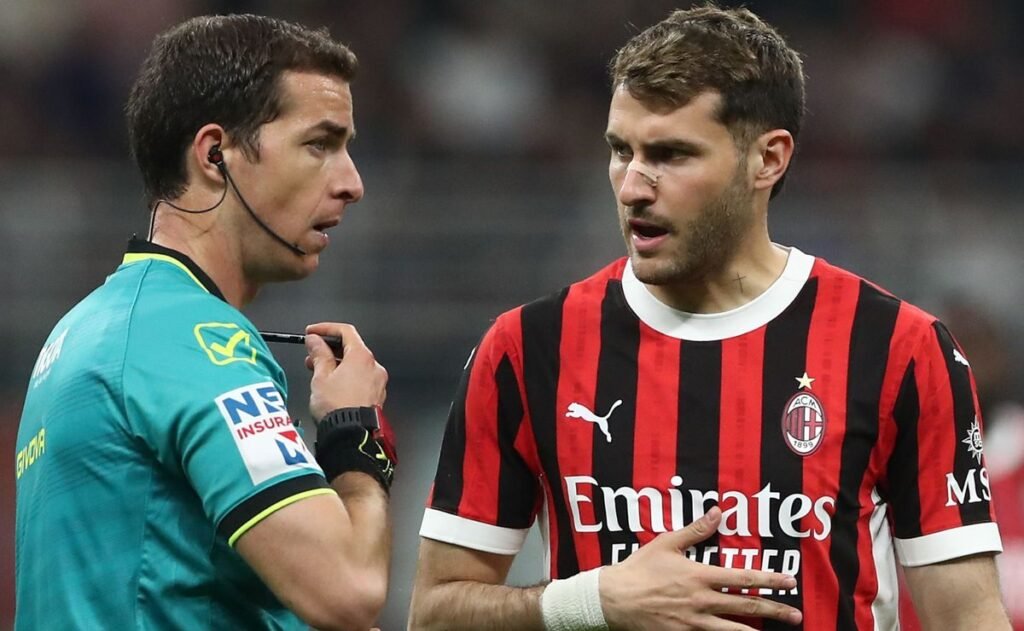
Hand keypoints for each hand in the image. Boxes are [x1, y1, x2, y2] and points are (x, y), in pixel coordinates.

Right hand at [304, 322, 387, 420]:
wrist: (350, 435)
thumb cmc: (336, 407)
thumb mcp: (321, 376)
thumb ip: (319, 354)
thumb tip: (315, 340)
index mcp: (362, 357)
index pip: (346, 331)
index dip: (326, 328)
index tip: (312, 332)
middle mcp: (374, 367)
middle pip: (351, 348)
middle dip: (329, 348)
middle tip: (311, 354)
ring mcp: (377, 382)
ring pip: (355, 364)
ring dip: (336, 363)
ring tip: (317, 371)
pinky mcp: (376, 395)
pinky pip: (360, 378)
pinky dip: (346, 376)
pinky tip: (332, 385)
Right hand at [599, 507, 801, 629]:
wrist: (614, 599)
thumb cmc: (639, 569)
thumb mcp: (666, 543)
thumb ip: (695, 530)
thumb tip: (717, 512)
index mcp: (700, 576)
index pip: (744, 577)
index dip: (770, 579)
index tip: (789, 582)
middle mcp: (702, 601)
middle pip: (747, 606)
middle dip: (775, 610)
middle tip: (796, 614)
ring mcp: (695, 622)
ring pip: (734, 630)